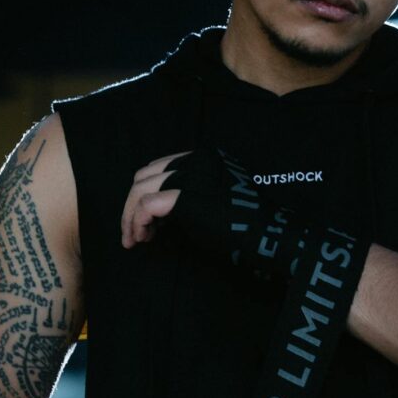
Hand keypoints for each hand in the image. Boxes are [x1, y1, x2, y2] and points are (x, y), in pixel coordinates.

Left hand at [122, 148, 304, 281]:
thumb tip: (157, 210)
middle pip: (145, 176)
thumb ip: (189, 193)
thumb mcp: (214, 200)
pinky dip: (137, 222)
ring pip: (140, 189)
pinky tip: (143, 238)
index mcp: (205, 157)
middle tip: (135, 235)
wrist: (267, 236)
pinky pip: (146, 205)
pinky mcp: (185, 194)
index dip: (146, 195)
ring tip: (135, 240)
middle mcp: (196, 159)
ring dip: (130, 217)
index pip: (160, 169)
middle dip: (132, 206)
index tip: (148, 224)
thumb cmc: (246, 226)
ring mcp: (190, 173)